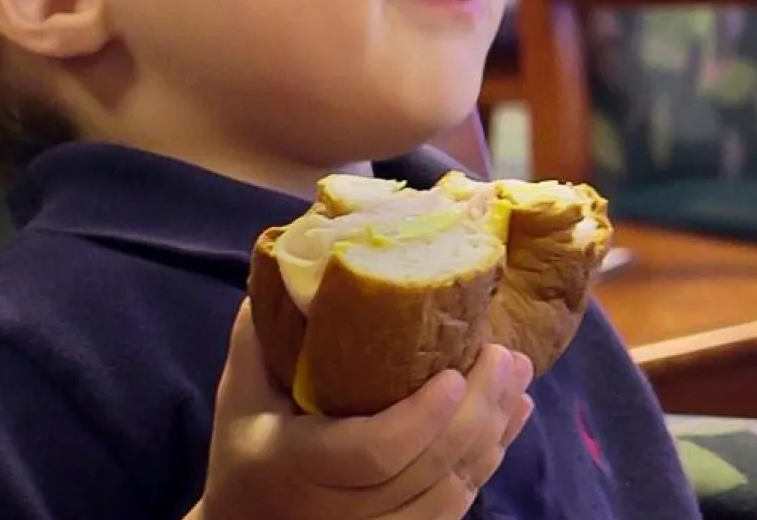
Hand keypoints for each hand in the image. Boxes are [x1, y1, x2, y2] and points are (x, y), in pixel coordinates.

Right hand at [190, 302, 534, 519]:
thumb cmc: (245, 451)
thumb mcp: (240, 394)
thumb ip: (263, 335)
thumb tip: (300, 262)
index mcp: (300, 464)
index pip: (374, 451)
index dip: (421, 418)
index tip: (452, 372)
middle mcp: (343, 508)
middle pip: (429, 468)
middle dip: (477, 410)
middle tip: (504, 354)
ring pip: (451, 490)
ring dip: (494, 431)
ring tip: (516, 375)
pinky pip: (456, 505)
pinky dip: (490, 459)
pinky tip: (510, 417)